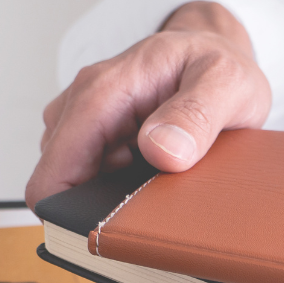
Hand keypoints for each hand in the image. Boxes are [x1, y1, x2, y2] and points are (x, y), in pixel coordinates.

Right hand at [25, 1, 270, 206]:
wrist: (219, 50)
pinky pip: (94, 179)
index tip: (109, 231)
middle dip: (98, 205)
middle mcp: (84, 104)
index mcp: (104, 90)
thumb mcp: (227, 83)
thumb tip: (159, 150)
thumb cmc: (219, 63)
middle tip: (155, 205)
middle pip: (62, 182)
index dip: (69, 211)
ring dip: (111, 198)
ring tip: (162, 186)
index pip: (56, 168)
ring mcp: (88, 123)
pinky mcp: (99, 139)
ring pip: (78, 183)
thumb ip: (196, 115)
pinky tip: (156, 180)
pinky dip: (120, 190)